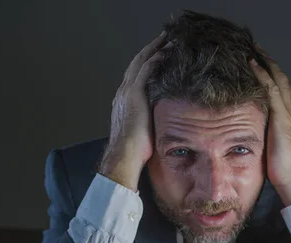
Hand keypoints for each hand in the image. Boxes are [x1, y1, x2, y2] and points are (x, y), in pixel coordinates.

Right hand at [99, 32, 171, 190]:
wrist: (124, 155)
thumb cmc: (135, 150)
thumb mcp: (143, 130)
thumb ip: (150, 119)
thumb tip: (165, 120)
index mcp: (124, 101)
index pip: (136, 76)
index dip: (147, 63)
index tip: (159, 54)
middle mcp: (123, 93)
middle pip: (137, 64)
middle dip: (150, 49)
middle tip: (164, 38)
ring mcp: (127, 92)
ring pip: (141, 62)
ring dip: (154, 49)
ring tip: (167, 39)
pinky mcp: (133, 94)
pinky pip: (145, 70)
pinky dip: (155, 58)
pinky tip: (166, 52)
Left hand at [249, 46, 290, 205]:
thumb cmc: (282, 168)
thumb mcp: (271, 145)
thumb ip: (265, 133)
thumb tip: (249, 131)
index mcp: (288, 117)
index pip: (279, 89)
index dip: (270, 73)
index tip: (258, 60)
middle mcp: (290, 111)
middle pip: (280, 78)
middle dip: (268, 62)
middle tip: (255, 47)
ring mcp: (287, 113)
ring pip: (277, 79)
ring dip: (265, 63)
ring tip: (253, 50)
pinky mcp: (281, 117)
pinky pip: (271, 90)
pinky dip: (262, 75)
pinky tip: (252, 65)